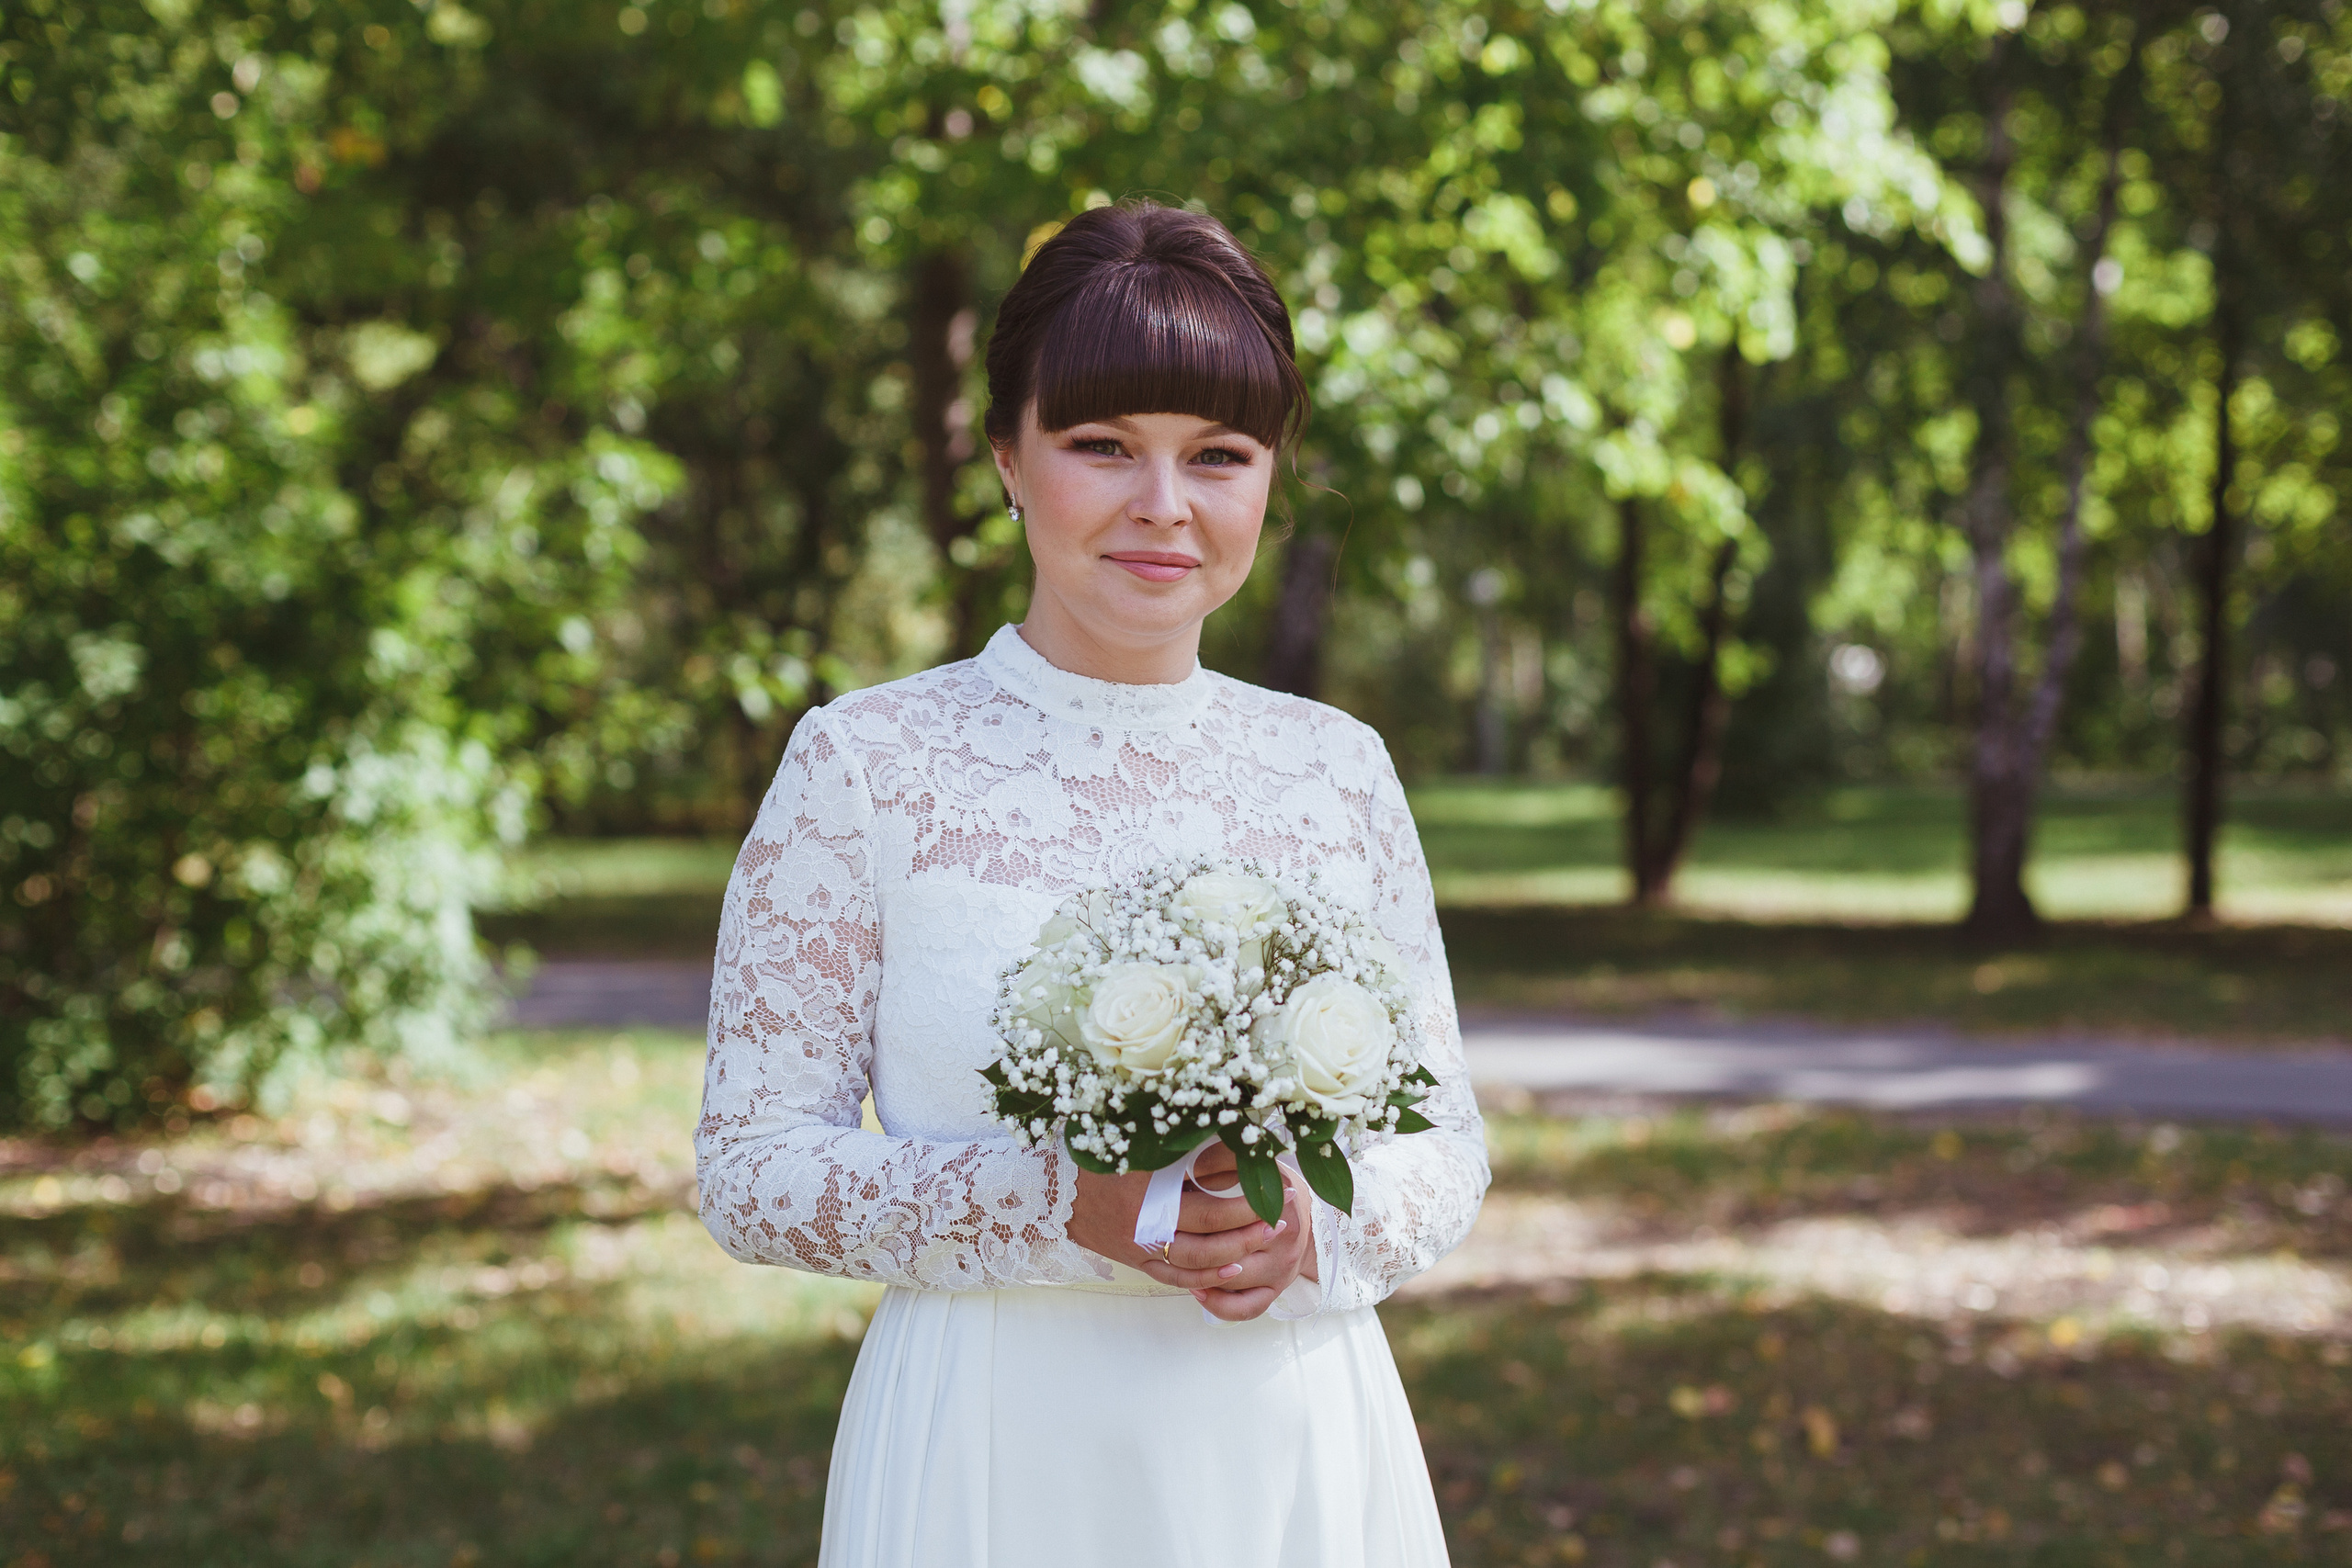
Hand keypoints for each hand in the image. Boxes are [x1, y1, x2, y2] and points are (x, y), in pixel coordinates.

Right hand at [1066, 1156, 1281, 1286]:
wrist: (1049, 1190)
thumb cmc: (1096, 1155)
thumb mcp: (1137, 1139)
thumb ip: (1181, 1140)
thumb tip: (1231, 1133)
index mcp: (1148, 1187)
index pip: (1209, 1200)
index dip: (1246, 1198)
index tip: (1274, 1185)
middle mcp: (1145, 1221)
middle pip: (1208, 1231)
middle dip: (1249, 1226)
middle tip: (1280, 1217)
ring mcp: (1139, 1245)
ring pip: (1195, 1260)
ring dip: (1234, 1253)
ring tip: (1264, 1240)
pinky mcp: (1135, 1260)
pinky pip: (1173, 1277)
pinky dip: (1203, 1278)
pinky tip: (1230, 1272)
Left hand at [1182, 1147, 1317, 1323]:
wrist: (1305, 1215)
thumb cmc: (1272, 1186)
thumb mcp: (1254, 1163)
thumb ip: (1223, 1158)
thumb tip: (1189, 1165)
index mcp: (1280, 1201)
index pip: (1233, 1210)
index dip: (1196, 1206)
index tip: (1169, 1200)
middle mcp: (1286, 1238)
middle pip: (1229, 1248)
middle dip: (1191, 1241)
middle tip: (1163, 1235)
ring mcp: (1282, 1269)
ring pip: (1232, 1280)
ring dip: (1199, 1273)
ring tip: (1173, 1260)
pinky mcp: (1275, 1290)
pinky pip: (1244, 1308)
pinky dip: (1218, 1304)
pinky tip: (1197, 1290)